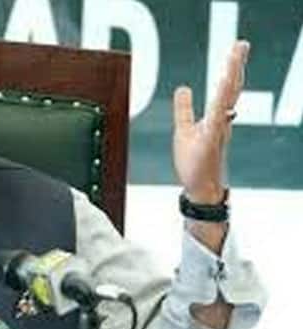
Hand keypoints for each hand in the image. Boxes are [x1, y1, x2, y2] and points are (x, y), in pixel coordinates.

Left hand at [173, 40, 248, 203]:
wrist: (199, 188)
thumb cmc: (195, 163)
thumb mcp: (184, 130)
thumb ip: (184, 109)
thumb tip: (183, 88)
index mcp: (217, 118)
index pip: (226, 88)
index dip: (232, 68)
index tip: (237, 49)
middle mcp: (221, 121)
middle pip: (231, 89)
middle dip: (236, 65)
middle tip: (242, 44)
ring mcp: (218, 130)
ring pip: (227, 99)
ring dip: (231, 77)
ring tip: (235, 56)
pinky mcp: (211, 140)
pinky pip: (218, 116)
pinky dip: (221, 100)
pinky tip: (223, 85)